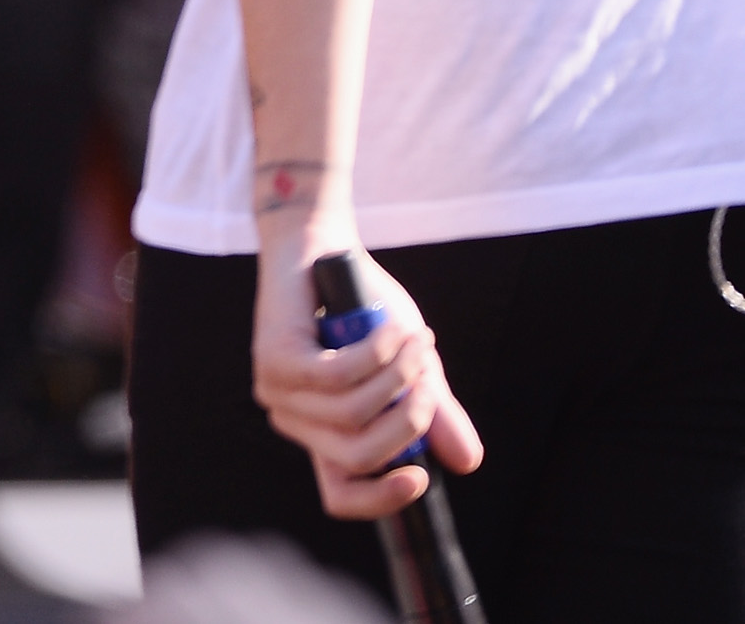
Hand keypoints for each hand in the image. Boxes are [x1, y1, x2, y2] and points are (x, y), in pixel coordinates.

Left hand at [250, 240, 481, 520]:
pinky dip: (380, 354)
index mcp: (322, 436)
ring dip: (400, 377)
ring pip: (355, 413)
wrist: (319, 244)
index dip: (382, 500)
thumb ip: (432, 411)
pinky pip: (341, 375)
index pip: (341, 496)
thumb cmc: (363, 308)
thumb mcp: (407, 366)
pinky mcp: (276, 359)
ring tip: (418, 343)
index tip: (423, 479)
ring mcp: (279, 392)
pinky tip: (395, 331)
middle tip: (431, 381)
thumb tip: (468, 463)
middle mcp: (295, 422)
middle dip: (410, 422)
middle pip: (360, 456)